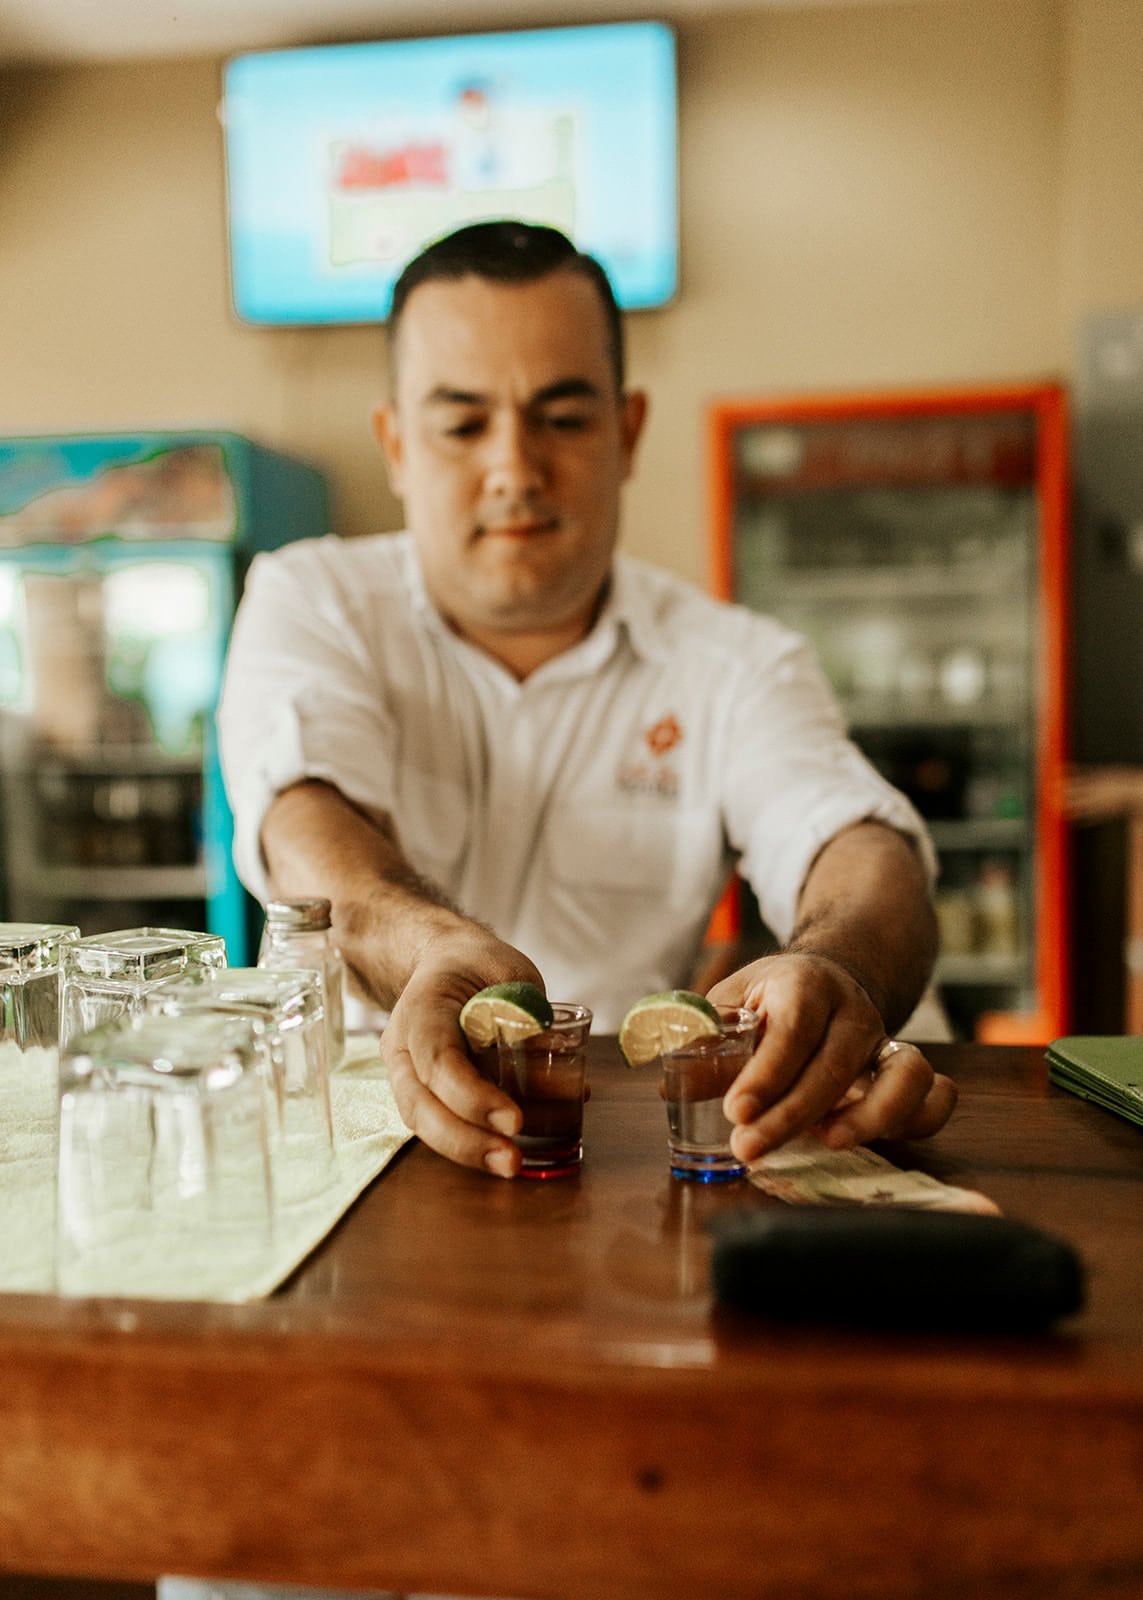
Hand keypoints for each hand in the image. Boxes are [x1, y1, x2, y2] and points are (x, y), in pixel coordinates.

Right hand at [381, 926, 543, 1177]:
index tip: (515, 1120)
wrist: (446, 962)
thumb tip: (565, 1070)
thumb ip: (530, 1019)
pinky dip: (470, 1142)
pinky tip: (503, 1154)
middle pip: (420, 1105)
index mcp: (422, 1007)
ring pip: (423, 1122)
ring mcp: (405, 1072)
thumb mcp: (511, 976)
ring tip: (510, 1165)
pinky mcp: (420, 1091)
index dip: (473, 1095)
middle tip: (511, 1161)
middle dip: (466, 1140)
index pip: (438, 1059)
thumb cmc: (480, 966)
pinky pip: (438, 1123)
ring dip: (466, 1150)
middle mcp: (403, 1046)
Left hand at [706, 952, 956, 1162]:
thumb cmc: (771, 998)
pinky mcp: (905, 1070)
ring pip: (905, 1075)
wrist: (830, 975)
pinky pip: (934, 1095)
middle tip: (749, 1147)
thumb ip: (706, 1043)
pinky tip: (866, 1139)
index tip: (736, 1110)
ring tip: (825, 1143)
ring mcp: (886, 1041)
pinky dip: (915, 1120)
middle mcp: (854, 1010)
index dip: (766, 1074)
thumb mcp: (731, 1003)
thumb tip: (674, 1089)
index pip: (792, 1031)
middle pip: (837, 1065)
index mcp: (806, 984)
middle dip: (793, 1114)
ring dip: (871, 1117)